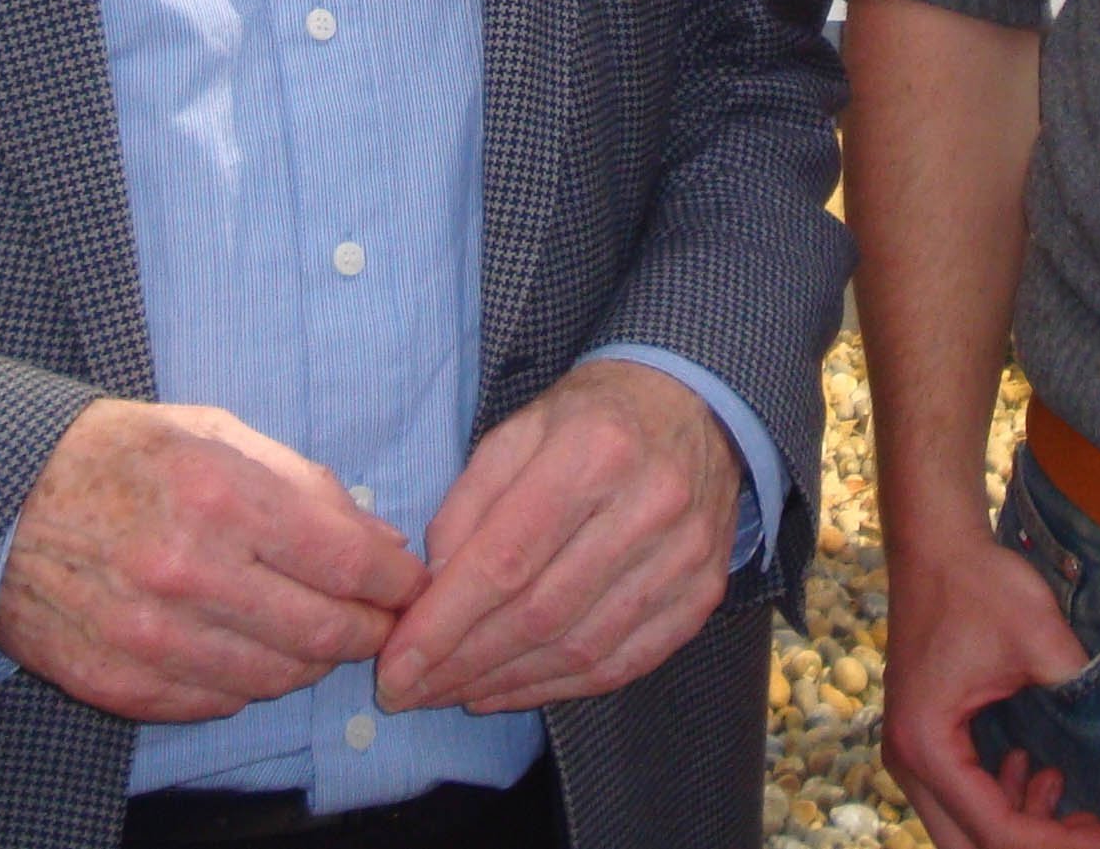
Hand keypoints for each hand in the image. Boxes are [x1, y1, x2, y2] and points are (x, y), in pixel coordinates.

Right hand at [0, 399, 426, 721]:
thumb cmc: (119, 454)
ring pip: (276, 677)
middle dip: (368, 630)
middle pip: (322, 632)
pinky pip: (217, 703)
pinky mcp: (120, 685)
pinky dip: (248, 683)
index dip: (396, 581)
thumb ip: (305, 485)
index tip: (412, 584)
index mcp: (222, 496)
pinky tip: (250, 651)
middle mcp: (191, 574)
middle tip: (381, 621)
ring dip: (312, 661)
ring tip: (319, 635)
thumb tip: (380, 540)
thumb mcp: (215, 433)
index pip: (347, 561)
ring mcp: (152, 639)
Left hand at [375, 359, 738, 714]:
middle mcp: (649, 506)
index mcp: (594, 451)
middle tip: (410, 692)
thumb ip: (469, 503)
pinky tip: (511, 689)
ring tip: (452, 694)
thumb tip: (433, 588)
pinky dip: (562, 688)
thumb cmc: (592, 417)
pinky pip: (626, 663)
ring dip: (506, 683)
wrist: (695, 405)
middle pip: (542, 613)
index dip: (444, 624)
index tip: (394, 666)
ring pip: (583, 648)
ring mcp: (685, 556)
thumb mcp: (519, 430)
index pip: (506, 559)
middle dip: (464, 664)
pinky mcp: (704, 593)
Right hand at [880, 533, 1099, 848]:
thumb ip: (1078, 693)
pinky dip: (1004, 801)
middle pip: (972, 847)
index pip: (996, 830)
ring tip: (1071, 794)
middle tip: (1097, 830)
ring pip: (967, 830)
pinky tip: (1038, 770)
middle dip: (1039, 845)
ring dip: (1021, 826)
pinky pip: (964, 799)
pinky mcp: (925, 741)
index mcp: (928, 745)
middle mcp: (908, 761)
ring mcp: (911, 754)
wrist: (938, 544)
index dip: (1060, 844)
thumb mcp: (1041, 639)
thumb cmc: (980, 584)